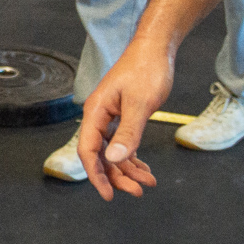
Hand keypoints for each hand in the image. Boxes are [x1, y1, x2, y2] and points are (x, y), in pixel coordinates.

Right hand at [75, 38, 169, 200]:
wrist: (156, 48)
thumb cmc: (146, 69)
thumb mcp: (140, 103)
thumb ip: (127, 133)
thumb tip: (113, 159)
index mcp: (96, 112)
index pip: (88, 150)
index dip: (96, 175)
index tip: (109, 194)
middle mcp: (99, 116)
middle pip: (100, 156)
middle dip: (117, 176)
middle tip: (137, 192)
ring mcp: (110, 117)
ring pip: (113, 152)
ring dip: (128, 170)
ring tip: (148, 183)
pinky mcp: (122, 117)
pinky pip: (122, 144)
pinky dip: (133, 158)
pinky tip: (145, 170)